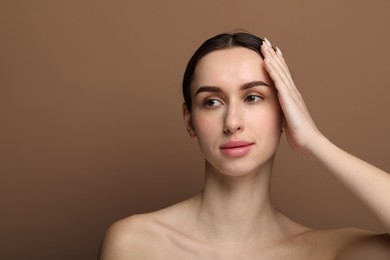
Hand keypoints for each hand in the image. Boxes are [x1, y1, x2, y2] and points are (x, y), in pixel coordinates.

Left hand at [261, 38, 322, 154]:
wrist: (309, 142)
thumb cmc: (299, 135)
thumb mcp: (287, 120)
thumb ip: (282, 113)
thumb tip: (276, 112)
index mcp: (291, 96)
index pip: (282, 75)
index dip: (277, 63)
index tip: (270, 52)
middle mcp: (292, 92)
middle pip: (281, 68)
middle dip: (273, 54)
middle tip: (266, 41)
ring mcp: (291, 94)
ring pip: (280, 71)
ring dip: (272, 57)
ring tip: (265, 45)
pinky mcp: (289, 99)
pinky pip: (278, 81)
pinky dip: (272, 70)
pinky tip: (266, 60)